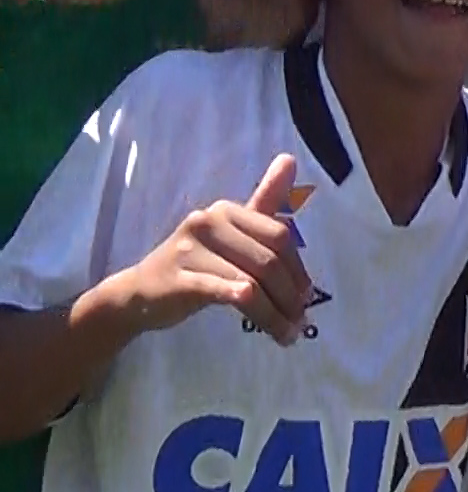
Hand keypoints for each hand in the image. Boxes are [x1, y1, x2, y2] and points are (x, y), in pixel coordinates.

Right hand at [118, 154, 313, 345]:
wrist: (137, 294)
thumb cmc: (194, 263)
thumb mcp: (230, 233)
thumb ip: (263, 201)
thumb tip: (290, 158)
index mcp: (226, 210)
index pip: (279, 235)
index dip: (298, 268)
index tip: (307, 296)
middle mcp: (208, 222)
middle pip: (268, 259)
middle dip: (290, 294)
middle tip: (301, 319)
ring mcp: (190, 250)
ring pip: (251, 281)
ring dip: (276, 312)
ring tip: (289, 333)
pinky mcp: (178, 279)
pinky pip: (225, 292)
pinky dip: (255, 310)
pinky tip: (269, 327)